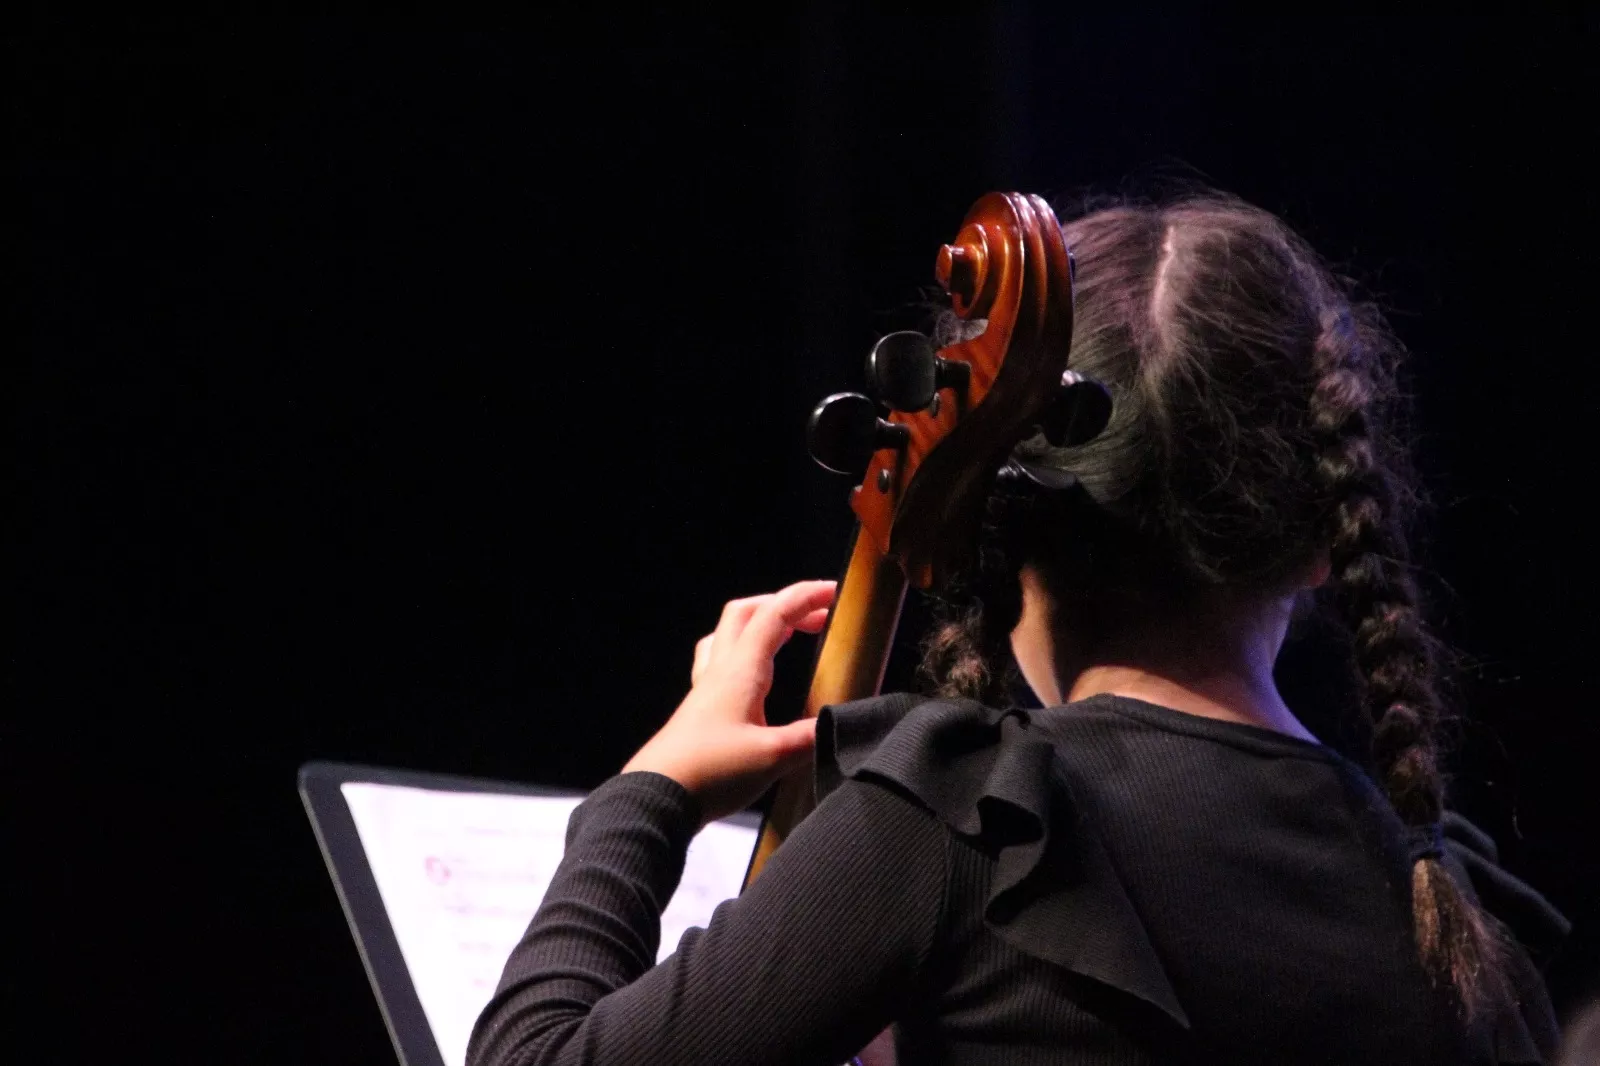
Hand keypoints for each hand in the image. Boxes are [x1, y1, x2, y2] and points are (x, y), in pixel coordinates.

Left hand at [622, 579, 835, 824]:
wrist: (657, 798)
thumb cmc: (711, 772)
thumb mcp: (773, 757)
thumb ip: (812, 737)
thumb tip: (841, 722)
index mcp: (740, 671)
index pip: (774, 615)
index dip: (806, 597)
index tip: (835, 591)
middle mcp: (720, 672)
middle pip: (745, 614)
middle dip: (783, 604)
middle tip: (817, 616)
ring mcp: (705, 691)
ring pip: (728, 635)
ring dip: (759, 625)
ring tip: (787, 636)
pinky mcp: (698, 712)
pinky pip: (720, 664)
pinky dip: (745, 655)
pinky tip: (756, 680)